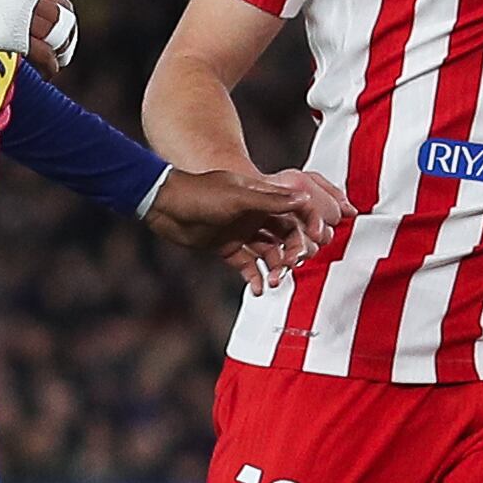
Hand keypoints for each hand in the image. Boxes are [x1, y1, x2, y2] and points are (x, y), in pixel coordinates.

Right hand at [0, 0, 80, 74]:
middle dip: (67, 38)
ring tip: (58, 62)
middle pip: (63, 21)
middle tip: (63, 50)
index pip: (61, 1)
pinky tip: (50, 73)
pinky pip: (43, 54)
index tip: (61, 29)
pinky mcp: (11, 37)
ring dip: (62, 53)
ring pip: (56, 37)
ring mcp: (20, 16)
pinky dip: (51, 65)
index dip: (65, 18)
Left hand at [146, 166, 348, 294]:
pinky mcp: (227, 248)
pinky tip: (259, 290)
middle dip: (293, 252)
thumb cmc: (200, 193)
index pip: (296, 211)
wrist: (164, 205)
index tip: (318, 240)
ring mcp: (242, 231)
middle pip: (286, 236)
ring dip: (275, 268)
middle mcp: (256, 214)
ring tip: (274, 282)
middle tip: (290, 266)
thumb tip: (304, 200)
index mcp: (262, 196)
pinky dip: (255, 278)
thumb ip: (271, 201)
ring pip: (268, 253)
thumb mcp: (238, 197)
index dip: (310, 224)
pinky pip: (248, 265)